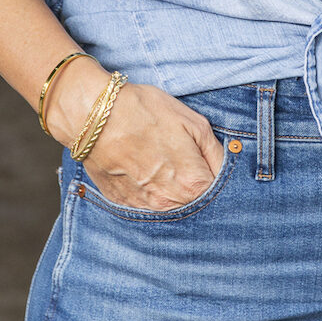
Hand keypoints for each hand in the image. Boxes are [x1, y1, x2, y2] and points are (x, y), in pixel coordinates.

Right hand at [50, 69, 223, 210]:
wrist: (94, 116)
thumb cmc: (144, 111)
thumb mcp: (191, 121)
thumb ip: (215, 152)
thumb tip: (227, 169)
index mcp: (192, 183)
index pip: (220, 195)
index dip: (221, 180)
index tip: (215, 168)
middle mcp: (169, 203)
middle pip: (197, 206)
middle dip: (201, 190)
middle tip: (192, 165)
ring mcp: (145, 207)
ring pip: (173, 209)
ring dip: (176, 194)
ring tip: (167, 166)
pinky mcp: (124, 204)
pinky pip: (148, 206)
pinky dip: (153, 194)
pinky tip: (148, 173)